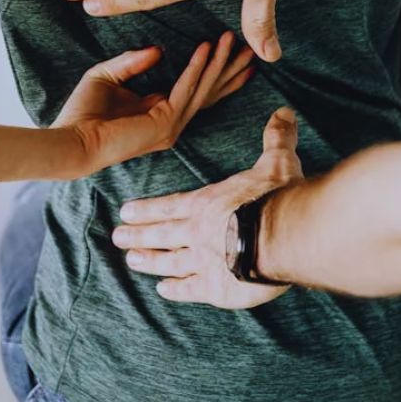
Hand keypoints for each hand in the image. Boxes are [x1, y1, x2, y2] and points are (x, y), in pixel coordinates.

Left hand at [55, 31, 253, 174]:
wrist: (71, 140)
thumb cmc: (82, 113)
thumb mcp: (107, 76)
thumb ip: (132, 62)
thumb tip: (159, 49)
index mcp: (159, 112)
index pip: (197, 90)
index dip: (215, 70)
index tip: (231, 50)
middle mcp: (171, 122)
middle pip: (210, 92)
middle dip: (230, 69)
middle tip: (251, 47)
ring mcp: (170, 126)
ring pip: (203, 89)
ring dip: (219, 63)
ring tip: (232, 39)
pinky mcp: (164, 123)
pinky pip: (185, 89)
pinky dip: (196, 67)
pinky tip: (205, 48)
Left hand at [113, 108, 303, 308]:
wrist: (283, 236)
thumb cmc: (278, 197)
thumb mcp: (277, 162)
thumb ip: (276, 139)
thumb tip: (283, 112)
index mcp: (207, 203)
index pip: (170, 206)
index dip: (147, 209)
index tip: (125, 212)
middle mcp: (197, 232)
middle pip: (161, 234)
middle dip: (137, 235)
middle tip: (117, 237)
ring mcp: (202, 261)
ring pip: (168, 261)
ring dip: (149, 261)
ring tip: (132, 261)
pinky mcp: (215, 287)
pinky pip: (189, 289)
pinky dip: (175, 289)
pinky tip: (163, 289)